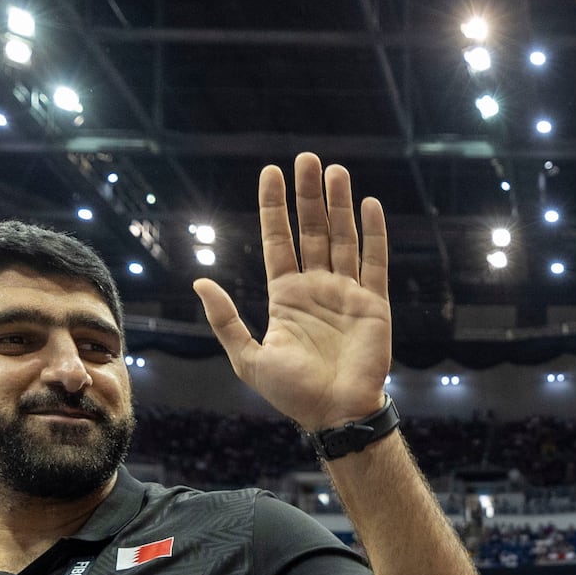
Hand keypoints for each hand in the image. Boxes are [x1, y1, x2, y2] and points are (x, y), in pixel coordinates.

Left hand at [195, 154, 391, 433]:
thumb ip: (226, 320)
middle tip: (306, 160)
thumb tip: (201, 282)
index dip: (274, 208)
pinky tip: (368, 205)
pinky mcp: (374, 304)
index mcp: (286, 297)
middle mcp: (317, 289)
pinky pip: (374, 262)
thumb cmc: (292, 393)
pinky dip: (373, 233)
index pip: (278, 241)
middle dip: (308, 195)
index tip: (271, 173)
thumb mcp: (248, 358)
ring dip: (339, 204)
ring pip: (343, 238)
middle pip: (312, 231)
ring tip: (335, 171)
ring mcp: (346, 294)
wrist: (336, 414)